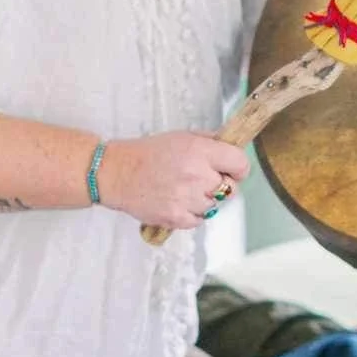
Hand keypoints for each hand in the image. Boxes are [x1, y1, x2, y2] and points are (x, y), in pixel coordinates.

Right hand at [95, 132, 248, 230]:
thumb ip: (209, 142)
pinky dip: (193, 213)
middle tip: (203, 179)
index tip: (231, 168)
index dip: (238, 167)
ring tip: (185, 189)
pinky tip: (178, 201)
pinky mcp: (177, 218)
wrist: (116, 173)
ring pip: (215, 206)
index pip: (240, 164)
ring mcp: (188, 199)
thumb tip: (229, 146)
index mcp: (200, 152)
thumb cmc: (147, 153)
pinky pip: (200, 220)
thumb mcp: (181, 136)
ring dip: (206, 199)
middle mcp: (198, 176)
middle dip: (221, 184)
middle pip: (231, 189)